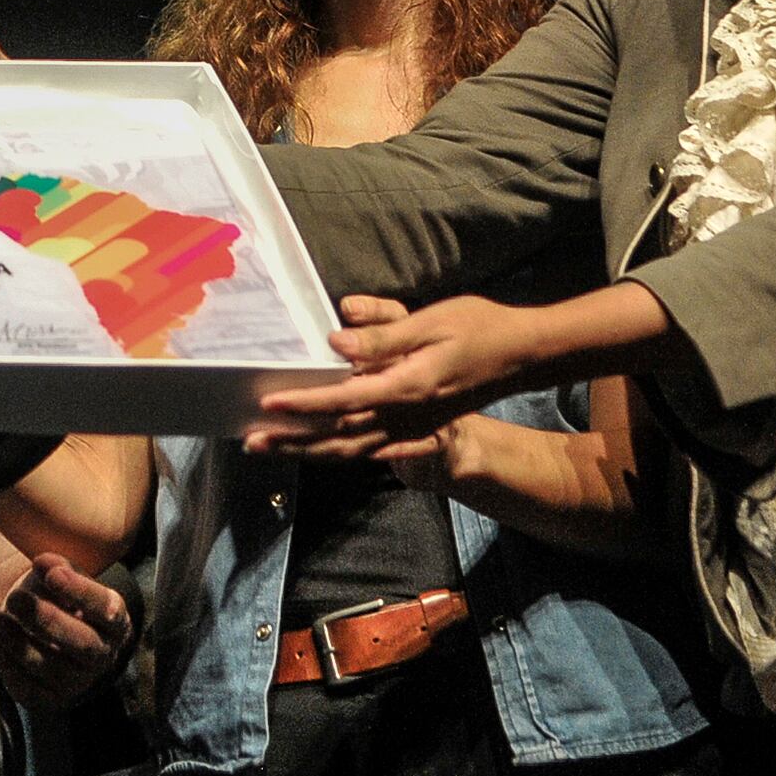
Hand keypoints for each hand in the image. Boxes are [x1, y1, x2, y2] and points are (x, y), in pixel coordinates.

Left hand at [0, 553, 132, 708]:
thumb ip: (56, 567)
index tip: (51, 575)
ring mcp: (79, 682)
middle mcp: (103, 655)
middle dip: (48, 621)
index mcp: (114, 621)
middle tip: (16, 599)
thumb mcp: (64, 577)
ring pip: (54, 669)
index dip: (80, 592)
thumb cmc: (60, 598)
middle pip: (83, 644)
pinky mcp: (53, 700)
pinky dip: (11, 672)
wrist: (53, 634)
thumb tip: (43, 564)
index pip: (106, 609)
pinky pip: (33, 693)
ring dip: (20, 645)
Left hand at [244, 294, 543, 458]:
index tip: (269, 404)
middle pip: (339, 435)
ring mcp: (412, 428)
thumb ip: (383, 336)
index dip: (304, 404)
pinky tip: (315, 451)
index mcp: (406, 388)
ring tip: (272, 448)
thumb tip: (336, 342)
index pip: (343, 400)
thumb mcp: (431, 323)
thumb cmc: (478, 329)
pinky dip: (339, 452)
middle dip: (293, 440)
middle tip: (251, 441)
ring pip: (351, 449)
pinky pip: (370, 449)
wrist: (524, 356)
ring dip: (308, 451)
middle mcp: (406, 416)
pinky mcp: (416, 429)